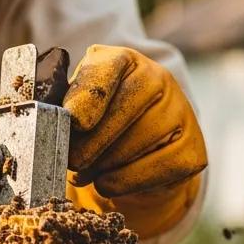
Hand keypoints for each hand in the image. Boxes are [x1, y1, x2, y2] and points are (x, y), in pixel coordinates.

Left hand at [62, 45, 206, 236]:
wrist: (136, 152)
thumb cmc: (95, 123)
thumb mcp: (75, 106)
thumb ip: (62, 107)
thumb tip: (50, 121)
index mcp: (123, 60)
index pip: (109, 68)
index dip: (90, 95)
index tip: (75, 121)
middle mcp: (159, 78)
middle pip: (123, 111)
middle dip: (90, 143)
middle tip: (71, 161)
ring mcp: (181, 111)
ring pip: (138, 143)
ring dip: (104, 164)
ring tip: (86, 171)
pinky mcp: (193, 148)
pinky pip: (158, 168)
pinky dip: (125, 181)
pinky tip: (106, 182)